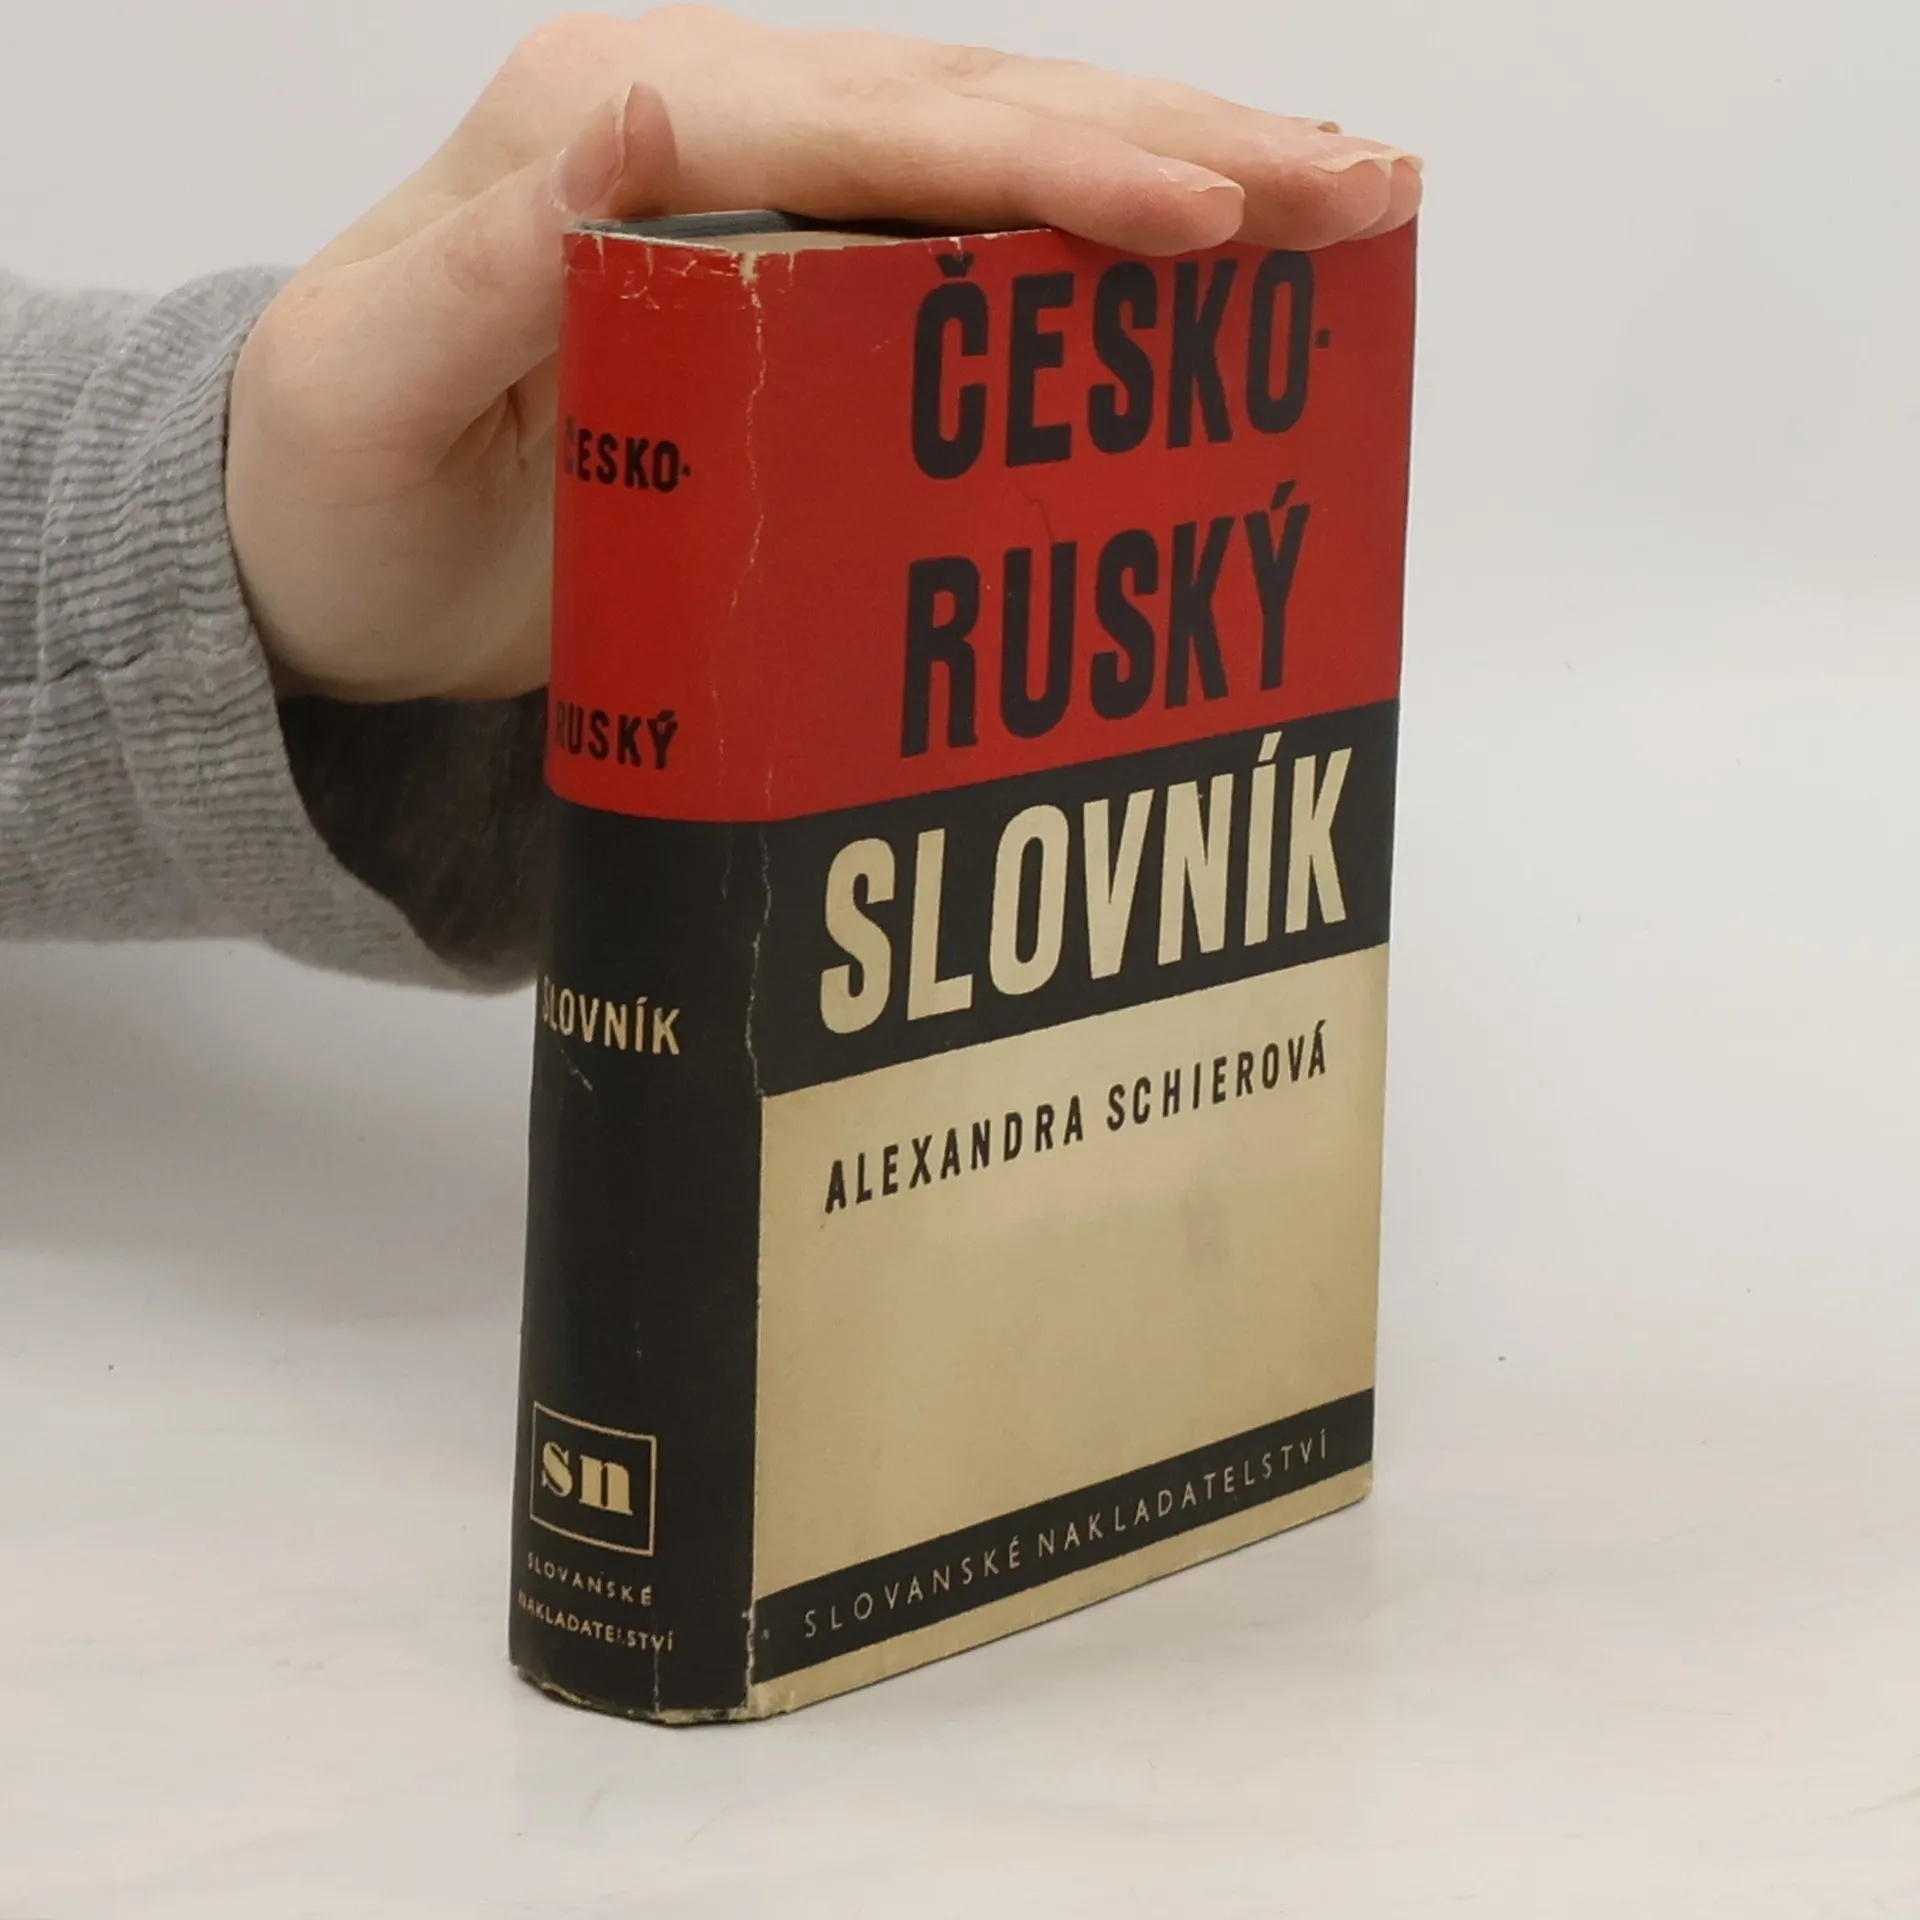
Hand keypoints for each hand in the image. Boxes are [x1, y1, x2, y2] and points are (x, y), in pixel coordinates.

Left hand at [227, 6, 1421, 702]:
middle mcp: (711, 128)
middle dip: (1183, 145)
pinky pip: (978, 237)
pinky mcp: (801, 278)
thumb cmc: (340, 498)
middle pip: (983, 115)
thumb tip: (633, 118)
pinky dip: (1108, 239)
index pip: (879, 129)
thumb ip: (488, 260)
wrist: (327, 560)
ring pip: (1007, 152)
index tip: (1204, 217)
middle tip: (1358, 188)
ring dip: (1184, 164)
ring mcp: (768, 196)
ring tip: (1345, 195)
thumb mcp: (368, 388)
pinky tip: (1215, 264)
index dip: (1052, 169)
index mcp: (620, 132)